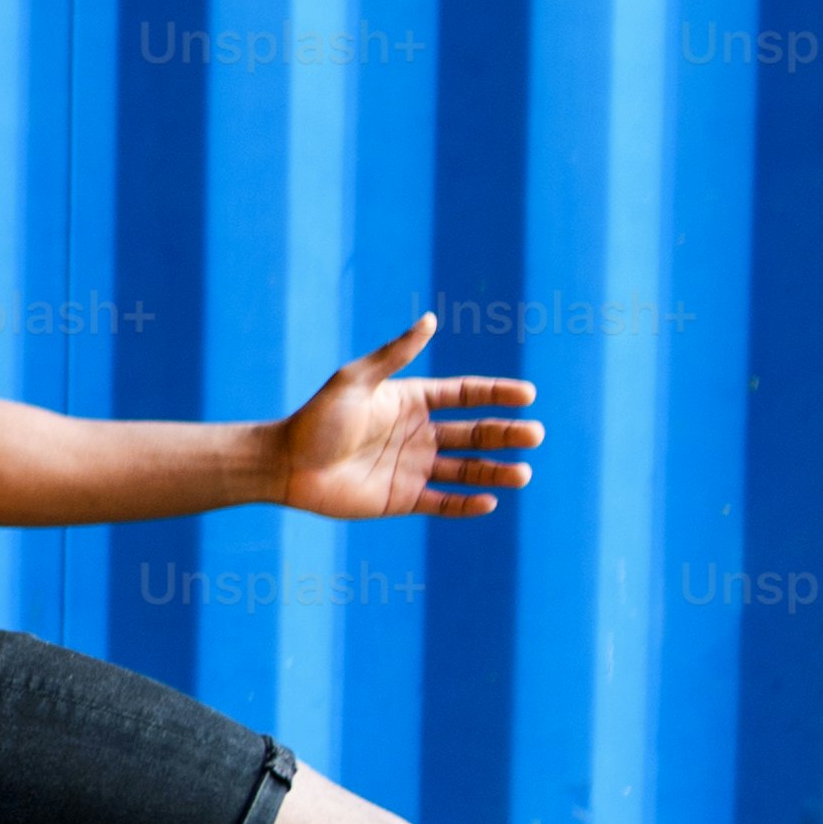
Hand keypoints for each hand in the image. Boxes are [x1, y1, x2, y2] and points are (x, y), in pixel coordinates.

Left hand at [273, 316, 539, 519]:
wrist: (286, 465)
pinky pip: (443, 502)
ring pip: (466, 470)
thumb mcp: (356, 381)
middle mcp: (418, 434)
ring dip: (496, 471)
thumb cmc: (317, 419)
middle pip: (474, 433)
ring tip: (524, 472)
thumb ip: (395, 354)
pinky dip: (467, 504)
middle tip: (536, 434)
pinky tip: (490, 501)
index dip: (497, 394)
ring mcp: (412, 467)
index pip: (465, 395)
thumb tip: (430, 320)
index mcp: (411, 401)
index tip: (528, 395)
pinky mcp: (402, 498)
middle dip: (506, 433)